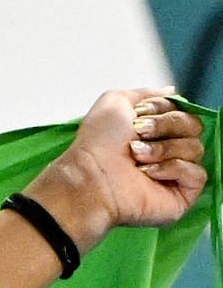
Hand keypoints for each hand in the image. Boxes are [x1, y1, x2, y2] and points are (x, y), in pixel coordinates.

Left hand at [24, 87, 208, 248]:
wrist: (90, 176)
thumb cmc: (97, 143)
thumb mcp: (115, 102)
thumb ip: (145, 93)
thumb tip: (171, 92)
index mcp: (156, 131)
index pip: (184, 111)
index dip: (164, 109)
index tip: (138, 114)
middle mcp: (168, 150)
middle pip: (194, 126)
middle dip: (165, 126)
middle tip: (137, 135)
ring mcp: (176, 174)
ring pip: (196, 148)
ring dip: (162, 149)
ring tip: (137, 158)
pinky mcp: (182, 195)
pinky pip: (198, 174)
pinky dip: (172, 169)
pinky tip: (147, 174)